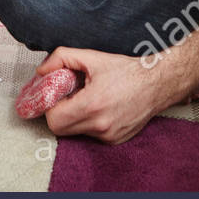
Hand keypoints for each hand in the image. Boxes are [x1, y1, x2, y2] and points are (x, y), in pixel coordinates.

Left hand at [35, 47, 180, 144]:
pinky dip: (90, 123)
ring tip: (87, 99)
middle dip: (59, 113)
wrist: (157, 83)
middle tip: (67, 97)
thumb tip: (41, 71)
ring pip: (76, 133)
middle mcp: (101, 126)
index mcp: (92, 105)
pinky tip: (100, 107)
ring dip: (75, 118)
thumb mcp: (92, 57)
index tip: (56, 94)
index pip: (54, 119)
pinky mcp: (116, 140)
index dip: (50, 106)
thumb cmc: (126, 70)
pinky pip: (91, 135)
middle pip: (61, 130)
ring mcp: (109, 136)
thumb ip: (61, 58)